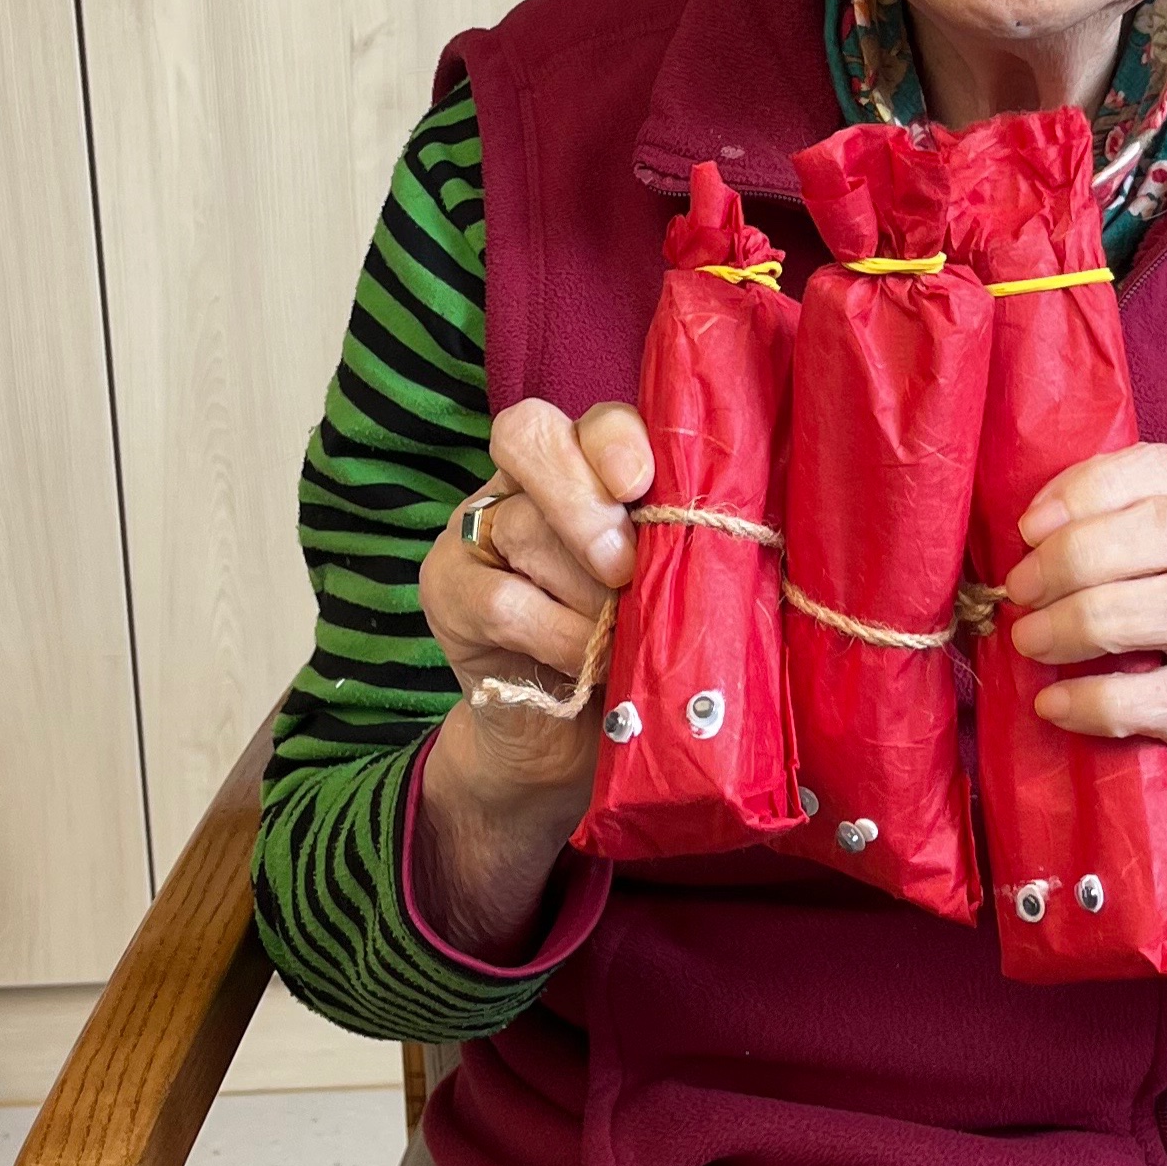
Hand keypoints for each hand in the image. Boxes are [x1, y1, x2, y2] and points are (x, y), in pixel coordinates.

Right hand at [412, 398, 652, 952]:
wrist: (570, 745)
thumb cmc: (637, 655)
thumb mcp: (671, 592)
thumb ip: (680, 545)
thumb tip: (720, 525)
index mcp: (590, 466)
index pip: (594, 419)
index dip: (616, 441)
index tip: (642, 486)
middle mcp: (525, 481)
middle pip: (532, 438)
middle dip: (586, 504)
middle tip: (625, 571)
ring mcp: (476, 528)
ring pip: (523, 527)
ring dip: (585, 593)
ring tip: (616, 636)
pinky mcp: (446, 588)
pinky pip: (501, 598)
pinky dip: (555, 634)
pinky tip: (584, 663)